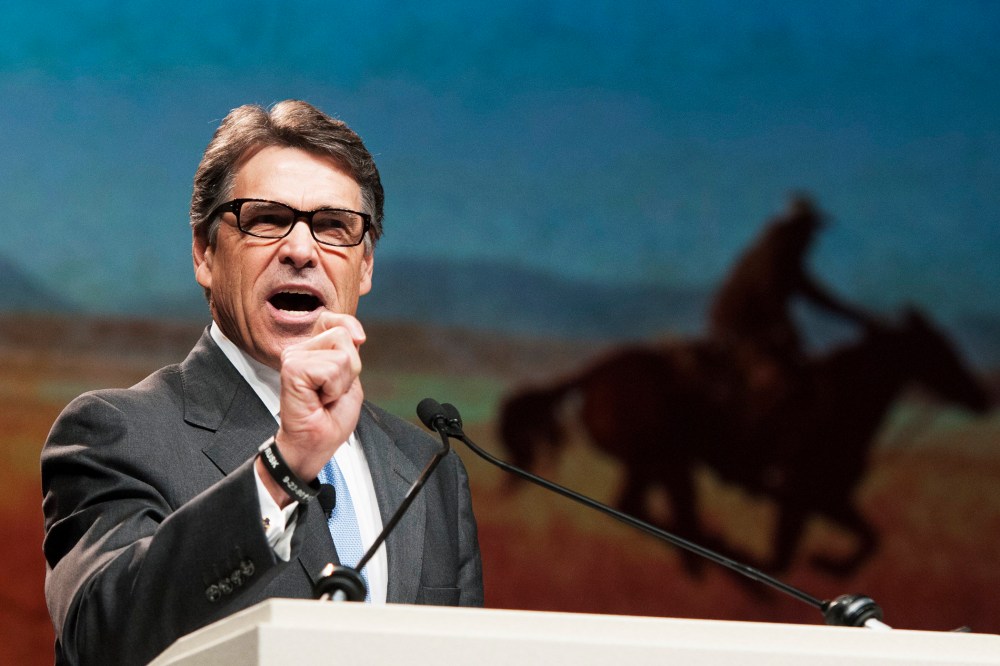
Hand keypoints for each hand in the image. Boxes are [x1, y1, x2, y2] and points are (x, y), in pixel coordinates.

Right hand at [256, 312, 365, 504]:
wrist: (316, 443)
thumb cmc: (330, 417)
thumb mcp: (349, 378)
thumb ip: (350, 352)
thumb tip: (356, 334)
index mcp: (312, 349)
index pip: (332, 319)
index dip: (350, 326)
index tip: (359, 340)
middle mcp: (298, 349)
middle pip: (343, 336)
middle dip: (350, 368)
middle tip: (332, 391)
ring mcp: (293, 357)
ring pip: (341, 354)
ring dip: (341, 382)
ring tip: (325, 396)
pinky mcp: (292, 368)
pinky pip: (332, 368)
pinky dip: (334, 388)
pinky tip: (319, 399)